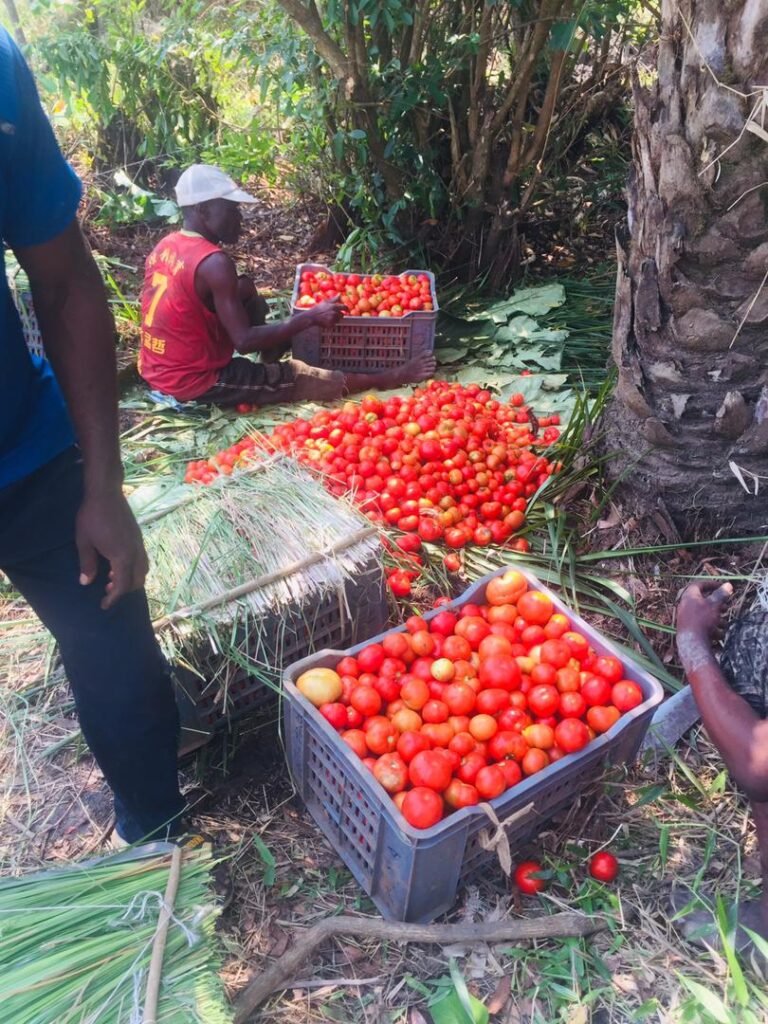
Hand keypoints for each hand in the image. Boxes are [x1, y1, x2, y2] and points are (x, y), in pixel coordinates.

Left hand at [76, 489, 148, 609]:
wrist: (106, 493)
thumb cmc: (92, 517)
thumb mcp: (84, 542)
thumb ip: (87, 564)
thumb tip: (86, 582)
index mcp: (122, 557)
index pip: (122, 585)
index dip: (113, 598)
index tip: (103, 605)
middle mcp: (135, 552)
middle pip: (137, 580)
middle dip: (124, 590)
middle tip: (106, 590)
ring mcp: (139, 544)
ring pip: (143, 570)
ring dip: (130, 579)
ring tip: (112, 577)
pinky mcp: (138, 537)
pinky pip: (141, 559)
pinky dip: (132, 568)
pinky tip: (117, 563)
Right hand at [311, 295, 343, 326]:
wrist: (312, 316)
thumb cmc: (319, 308)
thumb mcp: (326, 302)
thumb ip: (334, 299)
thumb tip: (340, 294)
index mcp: (334, 306)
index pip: (344, 307)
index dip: (346, 309)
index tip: (347, 311)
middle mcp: (334, 313)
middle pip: (342, 315)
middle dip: (339, 315)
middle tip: (332, 315)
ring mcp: (333, 319)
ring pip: (338, 320)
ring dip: (335, 319)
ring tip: (328, 318)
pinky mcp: (331, 325)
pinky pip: (334, 324)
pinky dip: (331, 324)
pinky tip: (326, 321)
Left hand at [676, 578, 733, 644]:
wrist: (691, 642)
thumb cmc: (702, 620)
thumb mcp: (714, 605)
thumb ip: (721, 595)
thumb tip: (728, 585)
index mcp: (688, 596)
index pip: (699, 585)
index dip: (711, 584)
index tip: (722, 586)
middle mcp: (684, 605)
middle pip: (702, 601)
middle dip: (716, 605)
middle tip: (726, 608)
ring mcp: (685, 618)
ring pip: (704, 615)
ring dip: (716, 618)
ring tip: (724, 623)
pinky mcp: (688, 629)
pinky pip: (702, 625)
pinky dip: (711, 627)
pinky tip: (718, 634)